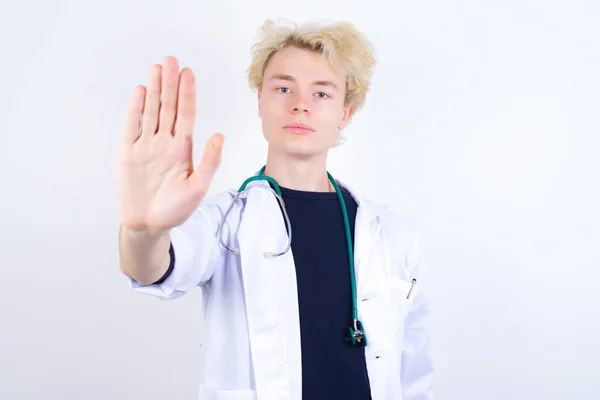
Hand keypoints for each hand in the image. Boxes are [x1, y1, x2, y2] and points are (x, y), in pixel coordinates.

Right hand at [116, 56, 223, 232]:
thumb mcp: (198, 187)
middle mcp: (165, 142)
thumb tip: (219, 136)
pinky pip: (132, 126)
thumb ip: (209, 161)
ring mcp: (146, 146)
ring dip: (153, 90)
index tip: (189, 74)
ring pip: (151, 112)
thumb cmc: (175, 209)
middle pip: (168, 107)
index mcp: (183, 149)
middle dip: (170, 84)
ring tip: (156, 69)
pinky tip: (140, 91)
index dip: (187, 94)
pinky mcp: (129, 153)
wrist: (148, 224)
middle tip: (172, 60)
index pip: (186, 115)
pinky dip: (136, 109)